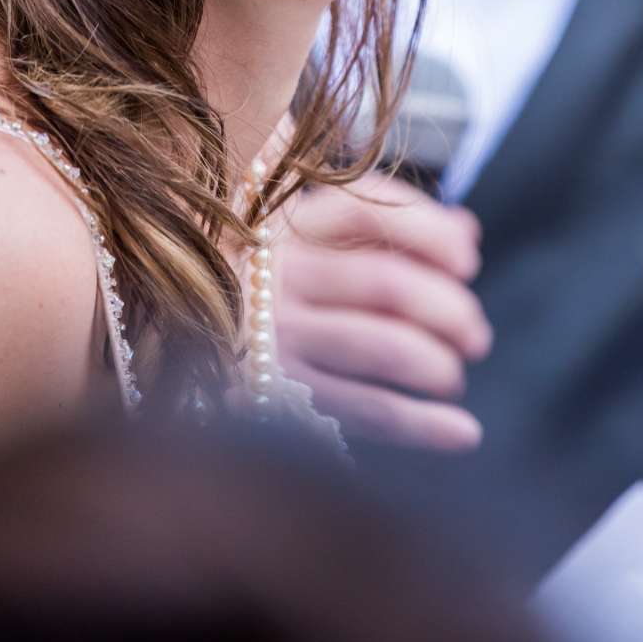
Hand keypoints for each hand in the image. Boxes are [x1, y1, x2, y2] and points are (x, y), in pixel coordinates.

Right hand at [273, 171, 492, 450]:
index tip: (468, 262)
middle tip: (476, 335)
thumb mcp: (300, 238)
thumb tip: (466, 231)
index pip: (367, 209)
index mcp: (278, 222)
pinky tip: (464, 432)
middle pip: (386, 281)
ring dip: (436, 364)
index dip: (430, 231)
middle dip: (448, 308)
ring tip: (454, 375)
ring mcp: (272, 337)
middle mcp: (273, 274)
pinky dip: (423, 425)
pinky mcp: (274, 397)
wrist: (166, 345)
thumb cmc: (259, 289)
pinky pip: (366, 411)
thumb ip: (380, 226)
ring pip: (380, 345)